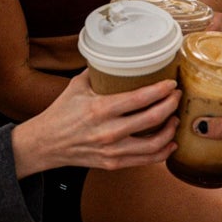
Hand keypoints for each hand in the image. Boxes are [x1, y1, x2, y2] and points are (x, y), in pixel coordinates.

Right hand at [12, 71, 178, 176]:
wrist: (45, 144)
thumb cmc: (60, 113)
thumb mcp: (76, 86)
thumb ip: (97, 72)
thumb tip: (116, 57)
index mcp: (100, 109)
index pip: (140, 98)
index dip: (161, 90)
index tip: (171, 84)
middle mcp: (108, 131)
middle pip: (152, 118)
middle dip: (171, 105)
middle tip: (176, 96)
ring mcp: (112, 150)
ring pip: (154, 144)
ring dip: (170, 129)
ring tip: (174, 118)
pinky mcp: (113, 163)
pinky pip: (146, 160)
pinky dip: (162, 152)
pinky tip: (169, 143)